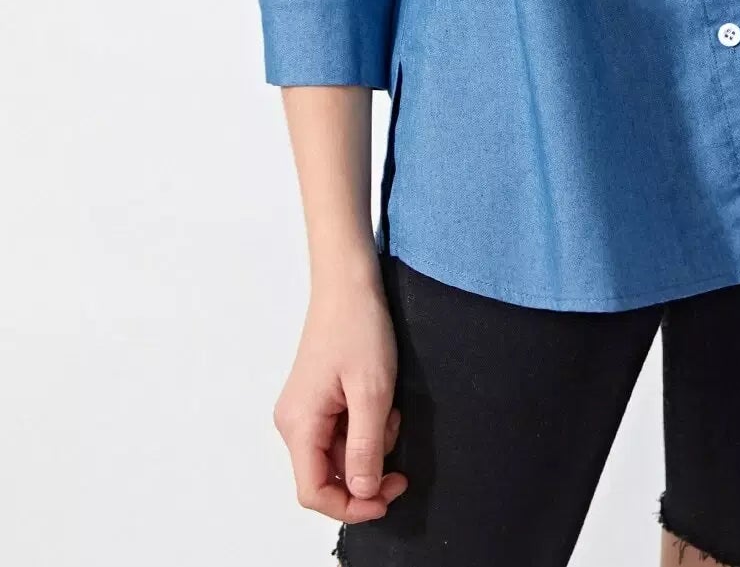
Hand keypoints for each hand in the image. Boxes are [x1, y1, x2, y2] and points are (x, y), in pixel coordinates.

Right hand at [272, 266, 409, 520]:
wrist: (349, 282)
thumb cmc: (358, 325)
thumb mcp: (372, 391)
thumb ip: (366, 446)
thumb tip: (361, 492)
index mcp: (299, 424)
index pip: (314, 492)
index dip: (351, 505)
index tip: (387, 497)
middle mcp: (294, 422)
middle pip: (328, 474)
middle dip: (367, 467)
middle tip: (396, 443)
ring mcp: (305, 410)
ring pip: (339, 452)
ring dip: (371, 442)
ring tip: (389, 407)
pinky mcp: (318, 399)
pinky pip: (342, 430)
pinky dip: (366, 425)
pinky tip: (380, 399)